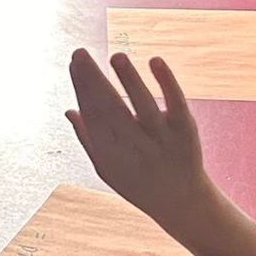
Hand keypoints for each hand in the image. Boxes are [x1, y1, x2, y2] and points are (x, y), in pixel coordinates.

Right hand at [66, 50, 207, 219]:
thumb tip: (69, 110)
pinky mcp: (186, 131)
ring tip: (116, 57)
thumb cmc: (138, 183)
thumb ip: (88, 139)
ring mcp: (162, 139)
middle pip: (112, 109)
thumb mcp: (108, 168)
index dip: (82, 89)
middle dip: (94, 80)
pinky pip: (176, 104)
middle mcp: (136, 146)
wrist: (181, 202)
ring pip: (144, 107)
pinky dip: (167, 82)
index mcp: (111, 155)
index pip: (93, 116)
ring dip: (129, 80)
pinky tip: (155, 61)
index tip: (74, 63)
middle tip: (80, 52)